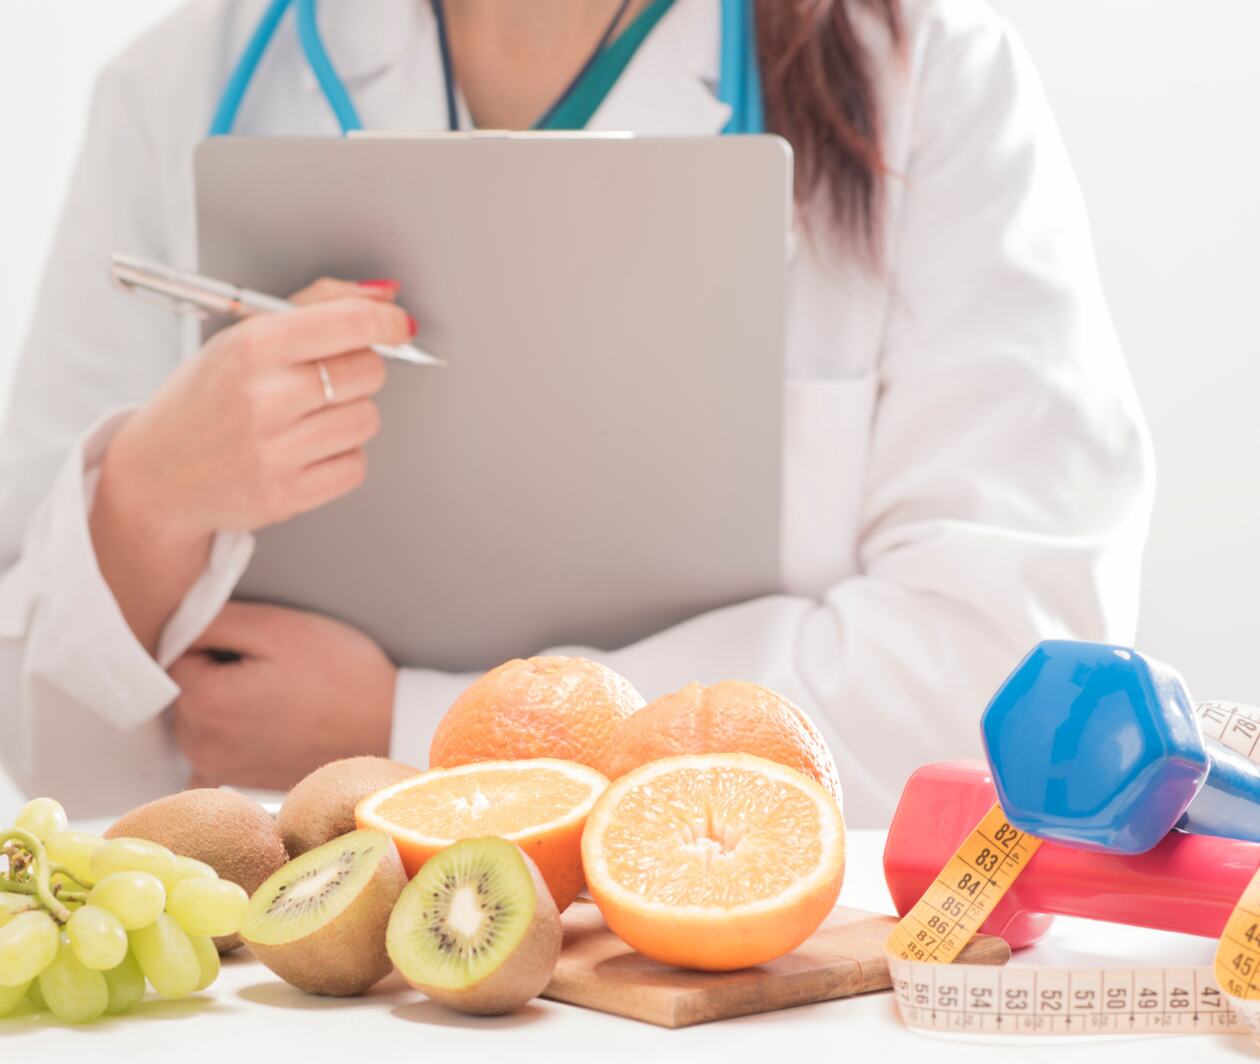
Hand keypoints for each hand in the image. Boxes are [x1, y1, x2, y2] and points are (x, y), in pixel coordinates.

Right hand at [102, 278, 410, 538]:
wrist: (158, 475)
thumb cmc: (204, 401)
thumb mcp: (242, 336)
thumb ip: (316, 307)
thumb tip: (382, 295)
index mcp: (252, 347)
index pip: (350, 323)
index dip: (387, 321)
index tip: (397, 325)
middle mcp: (264, 398)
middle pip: (369, 370)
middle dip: (360, 369)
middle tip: (326, 377)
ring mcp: (275, 450)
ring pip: (368, 419)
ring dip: (351, 414)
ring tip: (309, 416)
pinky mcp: (287, 494)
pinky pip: (356, 466)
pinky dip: (341, 457)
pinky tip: (307, 449)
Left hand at [168, 601, 397, 789]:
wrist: (390, 725)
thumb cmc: (341, 673)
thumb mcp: (276, 626)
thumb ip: (210, 621)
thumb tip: (170, 624)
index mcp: (201, 701)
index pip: (174, 651)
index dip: (214, 637)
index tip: (254, 642)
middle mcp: (198, 743)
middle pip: (180, 686)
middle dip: (212, 669)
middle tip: (268, 664)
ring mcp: (217, 767)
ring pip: (194, 713)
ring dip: (221, 697)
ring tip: (275, 689)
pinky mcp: (237, 779)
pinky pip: (210, 747)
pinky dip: (226, 730)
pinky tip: (262, 720)